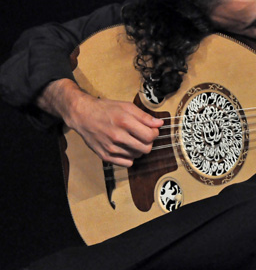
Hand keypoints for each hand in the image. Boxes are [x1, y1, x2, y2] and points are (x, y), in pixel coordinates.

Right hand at [38, 79, 162, 166]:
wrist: (83, 115)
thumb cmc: (105, 109)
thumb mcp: (126, 106)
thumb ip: (144, 116)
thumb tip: (159, 124)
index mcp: (124, 122)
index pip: (150, 136)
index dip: (155, 133)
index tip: (152, 130)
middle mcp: (117, 136)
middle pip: (146, 148)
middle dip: (148, 142)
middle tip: (143, 135)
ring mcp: (111, 148)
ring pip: (137, 155)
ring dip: (139, 149)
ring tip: (132, 139)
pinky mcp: (105, 156)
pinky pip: (127, 163)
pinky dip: (130, 157)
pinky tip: (126, 148)